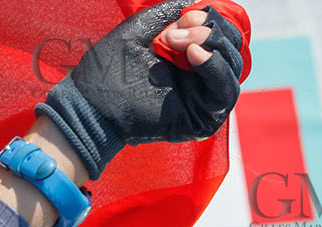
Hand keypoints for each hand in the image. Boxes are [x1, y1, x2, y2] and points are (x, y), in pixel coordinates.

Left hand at [37, 1, 246, 179]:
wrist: (88, 103)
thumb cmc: (108, 68)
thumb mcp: (143, 28)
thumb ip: (172, 13)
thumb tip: (200, 4)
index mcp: (188, 57)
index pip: (221, 32)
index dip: (210, 18)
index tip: (183, 16)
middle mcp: (199, 78)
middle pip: (232, 47)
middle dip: (210, 30)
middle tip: (177, 30)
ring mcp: (200, 98)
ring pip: (233, 66)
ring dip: (212, 44)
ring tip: (179, 41)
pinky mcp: (199, 118)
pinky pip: (225, 92)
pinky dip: (216, 68)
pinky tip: (194, 54)